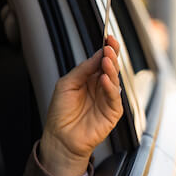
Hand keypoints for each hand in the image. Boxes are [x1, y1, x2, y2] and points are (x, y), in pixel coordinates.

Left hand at [40, 35, 121, 175]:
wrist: (60, 137)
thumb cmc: (61, 113)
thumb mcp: (67, 84)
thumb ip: (83, 69)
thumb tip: (97, 55)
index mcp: (91, 79)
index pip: (102, 61)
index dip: (107, 50)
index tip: (108, 38)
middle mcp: (101, 88)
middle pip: (112, 68)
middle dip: (112, 56)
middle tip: (110, 46)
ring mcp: (108, 100)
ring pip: (115, 80)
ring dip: (112, 69)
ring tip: (107, 59)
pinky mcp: (113, 113)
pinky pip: (114, 98)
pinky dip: (111, 87)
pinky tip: (105, 79)